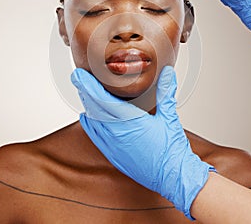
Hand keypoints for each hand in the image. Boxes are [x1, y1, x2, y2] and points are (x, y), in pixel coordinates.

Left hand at [71, 66, 214, 219]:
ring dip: (87, 105)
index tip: (79, 75)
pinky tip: (86, 117)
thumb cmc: (172, 151)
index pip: (103, 99)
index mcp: (130, 121)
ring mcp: (113, 146)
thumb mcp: (169, 117)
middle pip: (94, 108)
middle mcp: (117, 133)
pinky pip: (95, 137)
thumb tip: (168, 73)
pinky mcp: (114, 155)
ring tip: (83, 92)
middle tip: (77, 78)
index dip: (89, 86)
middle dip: (84, 91)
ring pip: (93, 122)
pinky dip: (89, 125)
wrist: (173, 178)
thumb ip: (166, 92)